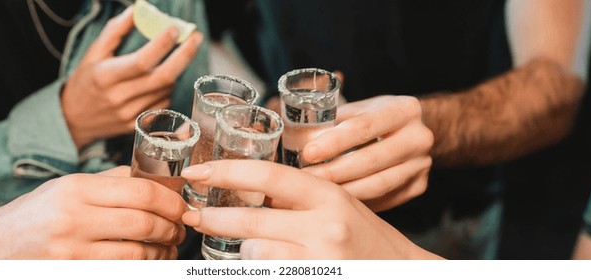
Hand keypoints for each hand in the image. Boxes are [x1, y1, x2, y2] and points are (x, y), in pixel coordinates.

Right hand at [0, 166, 187, 258]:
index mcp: (77, 189)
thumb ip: (110, 182)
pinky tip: (149, 263)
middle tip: (180, 229)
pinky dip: (142, 268)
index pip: (141, 192)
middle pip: (144, 223)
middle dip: (171, 228)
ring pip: (137, 254)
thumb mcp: (68, 187)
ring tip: (168, 248)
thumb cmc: (35, 215)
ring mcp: (72, 251)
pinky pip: (120, 271)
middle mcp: (74, 219)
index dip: (171, 201)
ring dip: (161, 253)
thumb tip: (155, 178)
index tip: (181, 206)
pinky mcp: (72, 272)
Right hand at [61, 7, 203, 148]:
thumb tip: (138, 10)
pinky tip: (161, 81)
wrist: (74, 120)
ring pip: (166, 90)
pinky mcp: (139, 125)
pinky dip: (168, 88)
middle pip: (162, 77)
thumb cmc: (86, 81)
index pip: (141, 61)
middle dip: (185, 55)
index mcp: (106, 76)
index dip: (161, 44)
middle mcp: (119, 97)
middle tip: (196, 37)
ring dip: (175, 71)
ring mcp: (130, 114)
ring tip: (172, 59)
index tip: (174, 28)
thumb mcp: (94, 53)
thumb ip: (115, 30)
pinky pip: (164, 103)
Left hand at [180, 160, 441, 258]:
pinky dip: (258, 268)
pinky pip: (266, 273)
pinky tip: (266, 263)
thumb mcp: (335, 203)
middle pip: (251, 220)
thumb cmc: (362, 235)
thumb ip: (296, 194)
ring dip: (245, 252)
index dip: (226, 171)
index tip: (196, 172)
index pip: (268, 175)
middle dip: (213, 217)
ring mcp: (320, 262)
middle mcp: (324, 228)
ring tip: (255, 250)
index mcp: (328, 196)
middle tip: (193, 216)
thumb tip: (240, 182)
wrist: (398, 270)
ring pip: (254, 253)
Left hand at [300, 95, 432, 211]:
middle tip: (304, 180)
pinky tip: (334, 203)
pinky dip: (357, 202)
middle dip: (333, 172)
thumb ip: (331, 114)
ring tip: (313, 195)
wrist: (414, 132)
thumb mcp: (360, 107)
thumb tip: (290, 125)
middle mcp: (419, 137)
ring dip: (343, 192)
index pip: (364, 126)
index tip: (308, 153)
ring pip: (377, 185)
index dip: (334, 142)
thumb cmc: (376, 118)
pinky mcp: (419, 186)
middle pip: (370, 160)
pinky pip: (383, 199)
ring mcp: (422, 164)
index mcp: (404, 109)